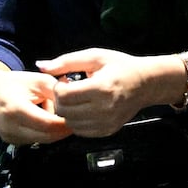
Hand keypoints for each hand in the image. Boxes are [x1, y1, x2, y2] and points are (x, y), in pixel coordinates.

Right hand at [0, 63, 70, 144]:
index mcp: (15, 109)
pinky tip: (45, 119)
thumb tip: (76, 101)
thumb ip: (57, 91)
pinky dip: (45, 132)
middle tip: (75, 117)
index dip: (66, 122)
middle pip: (47, 135)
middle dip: (63, 128)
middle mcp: (10, 126)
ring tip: (56, 114)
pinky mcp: (11, 141)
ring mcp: (9, 136)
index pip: (48, 124)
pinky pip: (36, 140)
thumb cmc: (15, 83)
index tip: (78, 115)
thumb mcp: (39, 80)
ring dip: (54, 130)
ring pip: (43, 140)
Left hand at [38, 48, 161, 136]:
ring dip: (68, 112)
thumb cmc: (121, 67)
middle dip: (60, 100)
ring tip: (77, 100)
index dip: (58, 88)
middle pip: (64, 111)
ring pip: (70, 123)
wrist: (147, 84)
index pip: (64, 95)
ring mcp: (107, 122)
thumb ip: (66, 61)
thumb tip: (41, 65)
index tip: (66, 81)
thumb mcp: (96, 57)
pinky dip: (77, 121)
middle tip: (69, 91)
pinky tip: (84, 109)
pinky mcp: (108, 130)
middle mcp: (105, 108)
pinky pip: (81, 131)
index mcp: (101, 87)